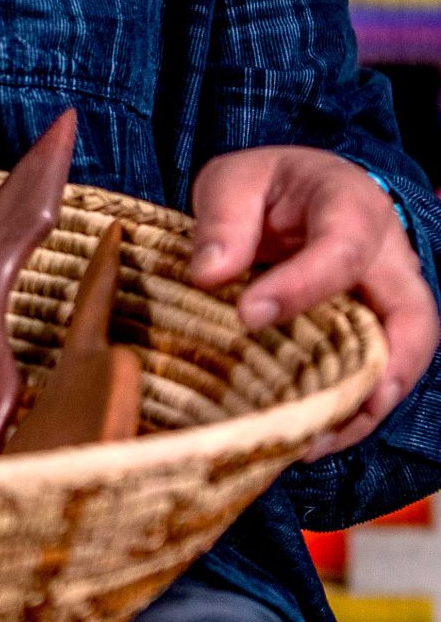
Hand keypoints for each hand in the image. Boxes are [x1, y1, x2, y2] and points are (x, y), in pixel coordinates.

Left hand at [189, 147, 438, 457]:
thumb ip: (224, 219)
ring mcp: (390, 299)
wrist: (296, 190)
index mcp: (352, 205)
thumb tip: (209, 275)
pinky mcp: (376, 332)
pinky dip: (353, 412)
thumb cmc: (267, 186)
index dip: (302, 286)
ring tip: (314, 441)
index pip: (343, 249)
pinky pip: (380, 376)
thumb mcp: (234, 180)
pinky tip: (312, 438)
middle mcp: (388, 257)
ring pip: (406, 359)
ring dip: (367, 406)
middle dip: (384, 370)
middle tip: (334, 409)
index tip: (250, 315)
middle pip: (413, 318)